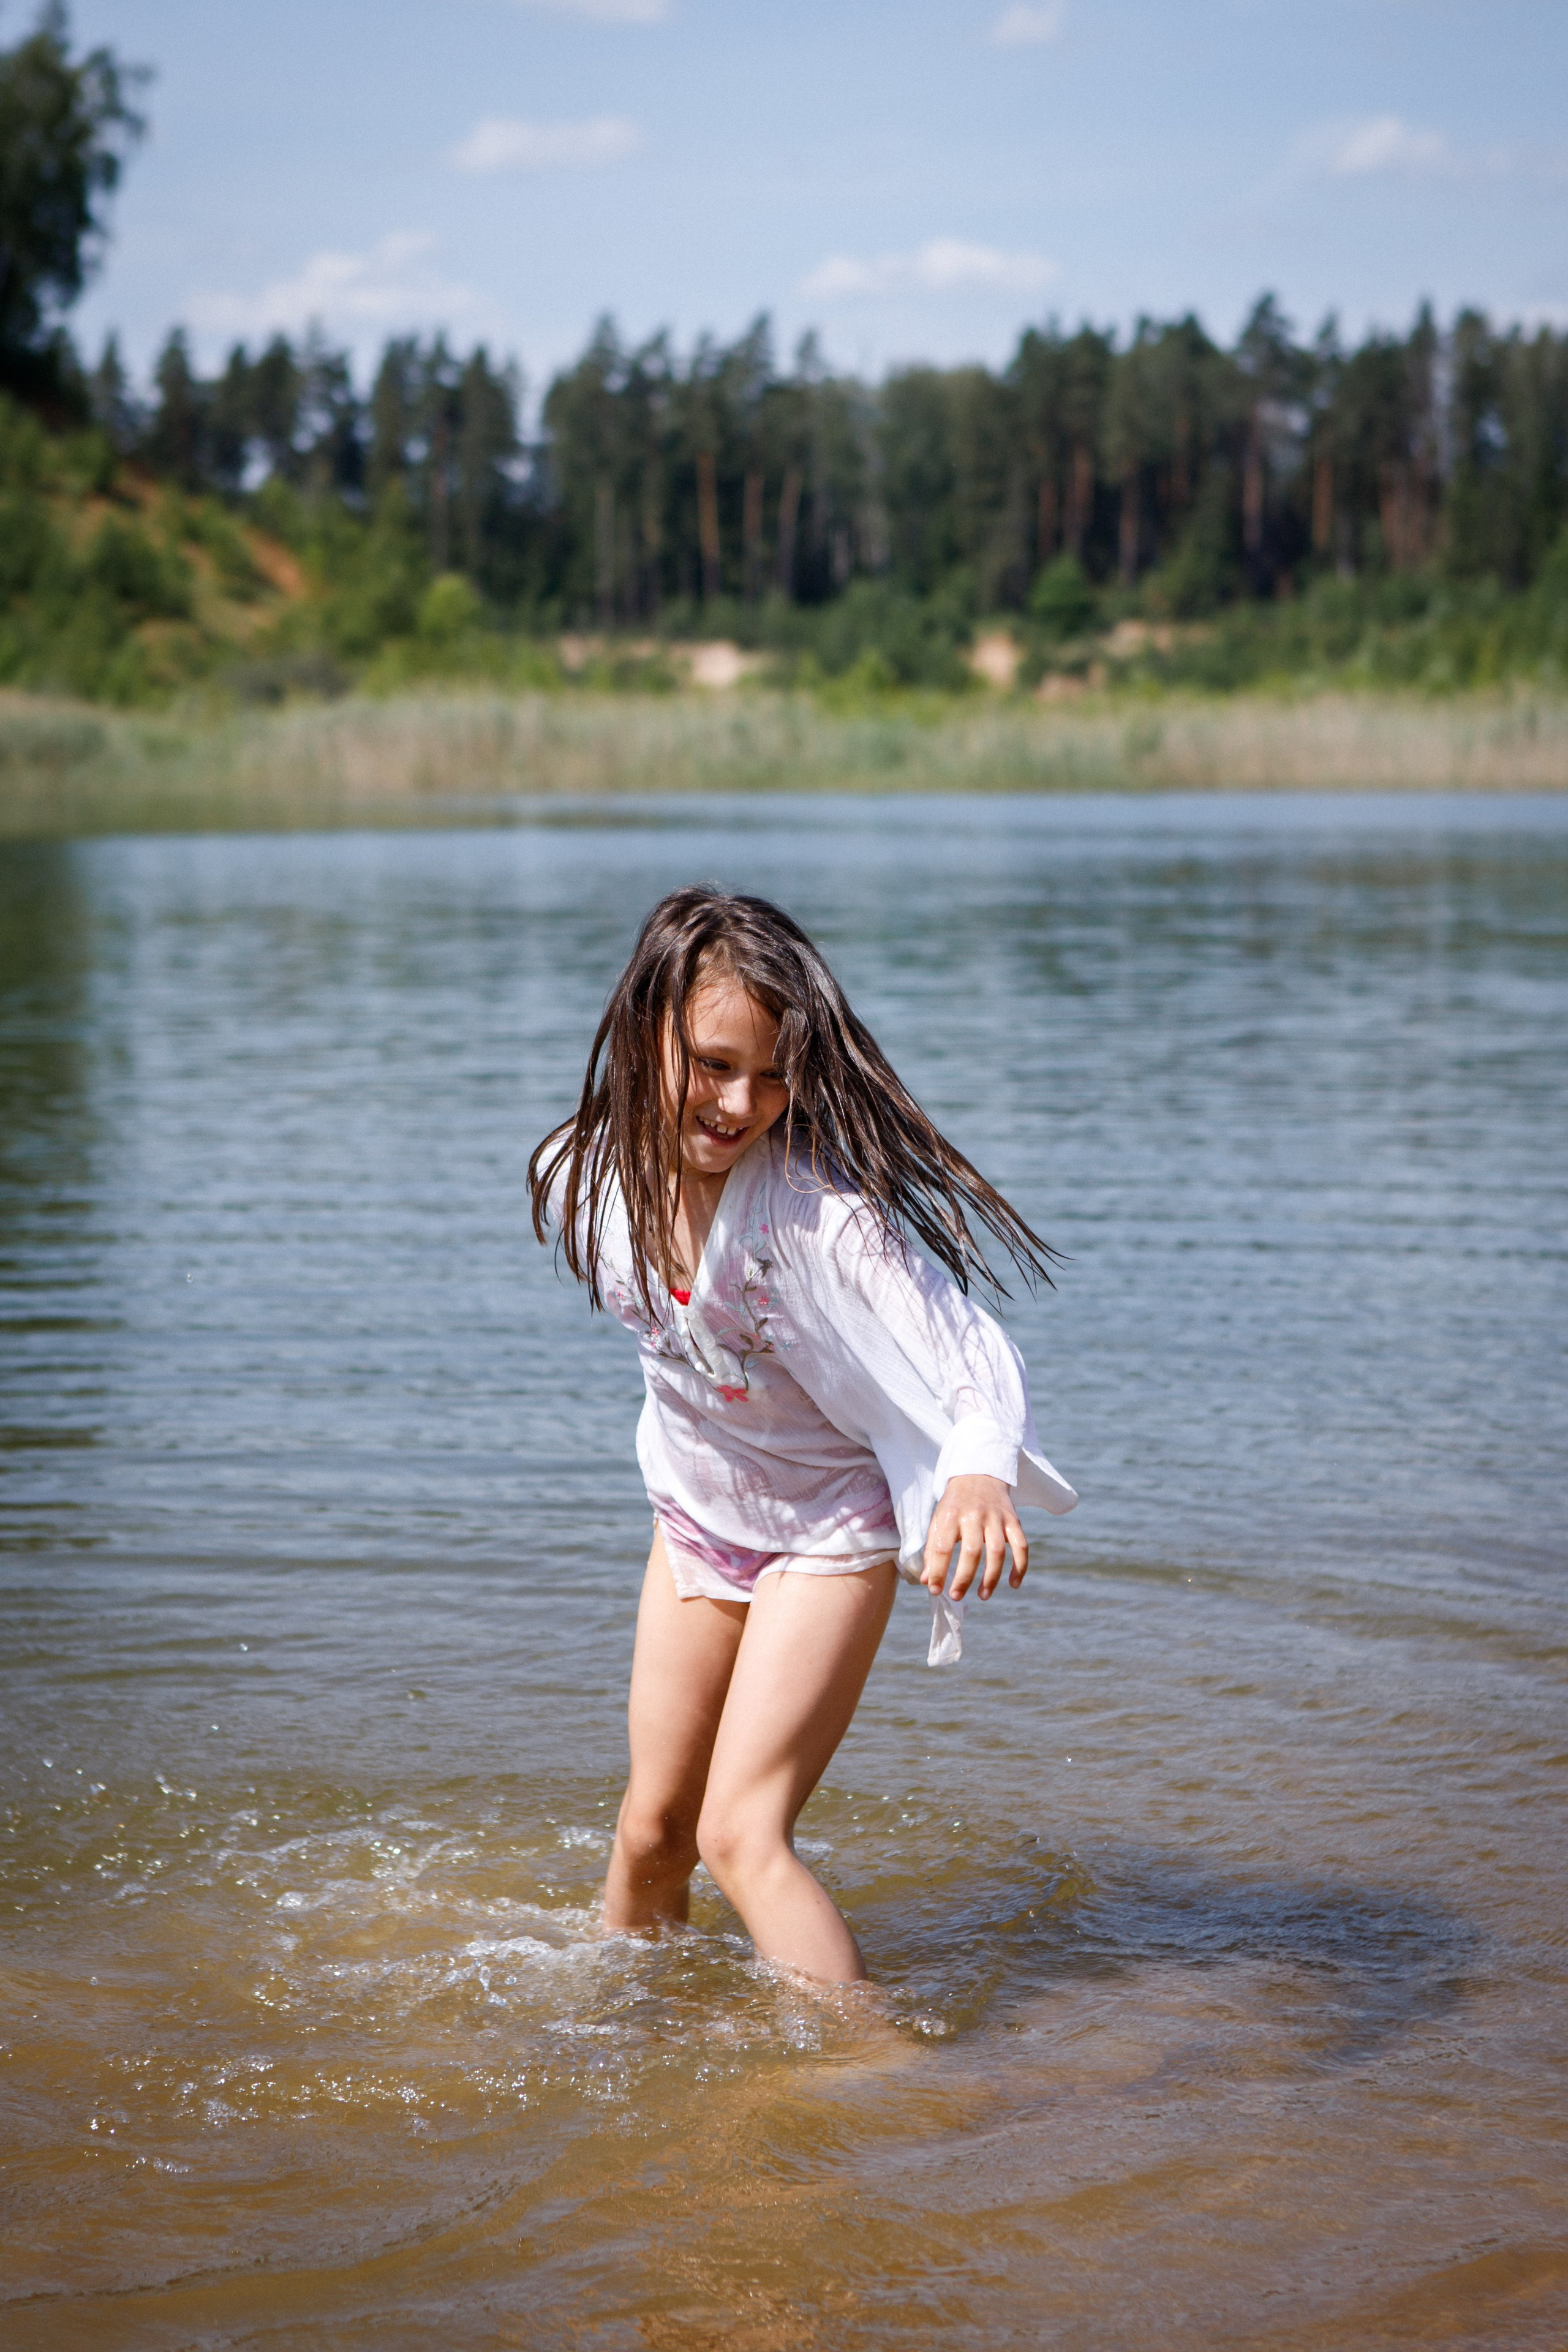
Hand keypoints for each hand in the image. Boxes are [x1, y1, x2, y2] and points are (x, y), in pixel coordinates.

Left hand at [921, 1474, 1027, 1602]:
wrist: (979, 1473)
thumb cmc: (955, 1504)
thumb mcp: (938, 1520)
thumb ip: (932, 1551)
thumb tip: (927, 1581)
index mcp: (951, 1515)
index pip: (943, 1548)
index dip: (938, 1572)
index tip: (935, 1590)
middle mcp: (974, 1515)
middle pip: (972, 1552)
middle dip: (964, 1578)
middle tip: (957, 1596)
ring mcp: (996, 1517)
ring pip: (998, 1552)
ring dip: (991, 1578)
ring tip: (983, 1596)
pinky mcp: (1013, 1520)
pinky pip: (1021, 1547)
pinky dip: (1020, 1568)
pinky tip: (1013, 1584)